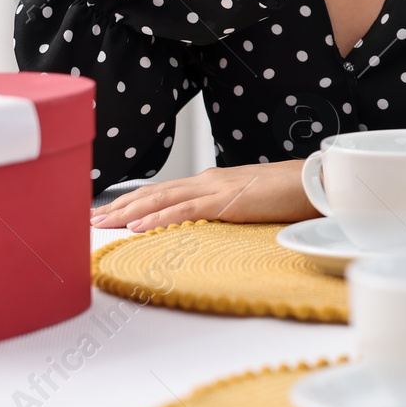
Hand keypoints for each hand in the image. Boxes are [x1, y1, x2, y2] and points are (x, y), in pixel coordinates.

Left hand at [89, 160, 320, 232]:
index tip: (111, 212)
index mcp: (213, 181)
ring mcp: (215, 188)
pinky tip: (137, 226)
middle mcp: (208, 180)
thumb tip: (212, 223)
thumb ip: (228, 209)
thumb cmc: (289, 194)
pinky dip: (157, 218)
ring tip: (102, 222)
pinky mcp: (225, 201)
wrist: (314, 182)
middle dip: (120, 205)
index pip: (165, 190)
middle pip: (154, 192)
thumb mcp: (250, 203)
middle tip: (91, 218)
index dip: (135, 200)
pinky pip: (184, 211)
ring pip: (161, 198)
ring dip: (128, 211)